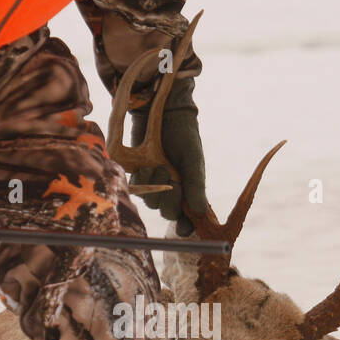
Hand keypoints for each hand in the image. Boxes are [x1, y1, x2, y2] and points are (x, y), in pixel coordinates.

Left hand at [130, 77, 205, 235]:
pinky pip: (137, 188)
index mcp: (188, 188)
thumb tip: (201, 212)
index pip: (187, 216)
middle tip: (173, 181)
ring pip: (151, 202)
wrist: (164, 111)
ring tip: (159, 166)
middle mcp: (172, 189)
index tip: (185, 229)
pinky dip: (141, 181)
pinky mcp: (138, 174)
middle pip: (168, 212)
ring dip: (155, 189)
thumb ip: (196, 186)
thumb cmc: (183, 134)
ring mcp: (154, 183)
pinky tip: (145, 167)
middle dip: (169, 201)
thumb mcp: (192, 160)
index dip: (186, 226)